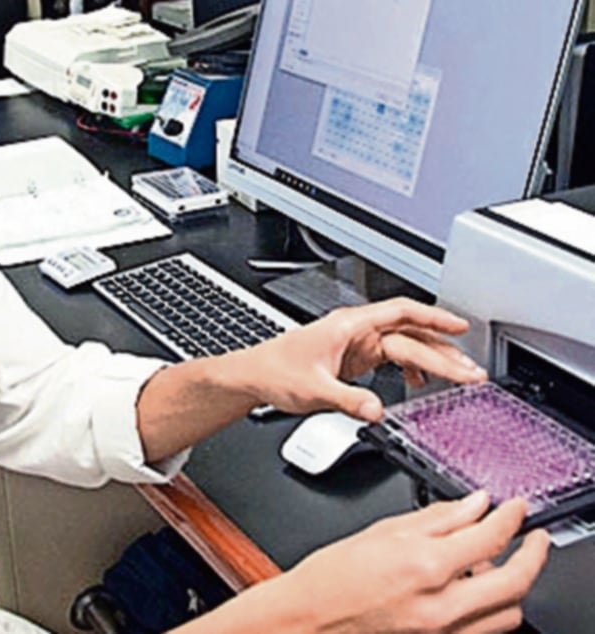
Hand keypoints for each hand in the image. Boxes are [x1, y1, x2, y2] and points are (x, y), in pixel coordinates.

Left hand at [219, 297, 486, 420]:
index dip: (434, 317)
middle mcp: (355, 330)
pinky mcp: (354, 358)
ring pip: (404, 345)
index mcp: (349, 326)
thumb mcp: (313, 391)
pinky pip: (391, 357)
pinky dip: (410, 368)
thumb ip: (348, 401)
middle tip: (471, 371)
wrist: (253, 376)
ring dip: (431, 360)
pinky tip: (419, 382)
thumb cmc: (275, 371)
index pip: (401, 312)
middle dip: (442, 351)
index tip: (460, 327)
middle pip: (409, 333)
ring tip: (457, 378)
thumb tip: (377, 411)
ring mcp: (356, 343)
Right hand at [270, 492, 549, 632]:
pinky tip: (476, 591)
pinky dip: (492, 610)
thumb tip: (471, 505)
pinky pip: (486, 631)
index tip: (515, 508)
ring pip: (509, 614)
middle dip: (533, 554)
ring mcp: (443, 632)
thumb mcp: (381, 532)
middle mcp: (441, 605)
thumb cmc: (331, 579)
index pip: (489, 537)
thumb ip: (434, 518)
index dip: (511, 518)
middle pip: (515, 581)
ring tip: (499, 566)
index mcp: (424, 566)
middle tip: (533, 538)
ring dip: (514, 586)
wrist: (309, 620)